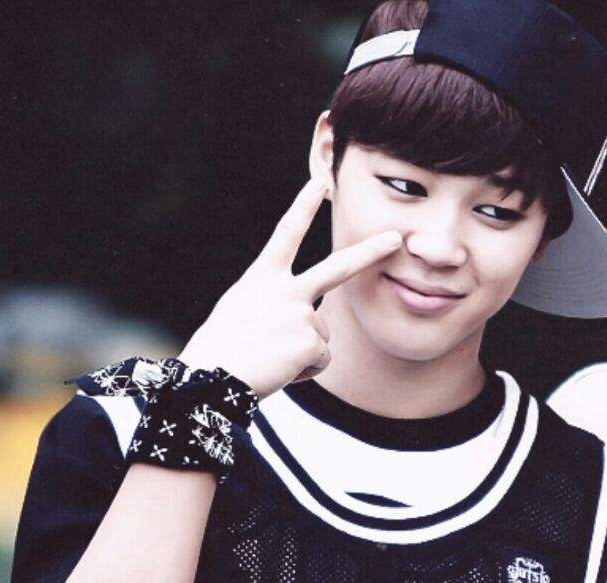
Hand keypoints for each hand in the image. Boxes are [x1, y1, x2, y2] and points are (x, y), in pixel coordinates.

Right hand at [179, 177, 401, 398]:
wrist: (210, 377)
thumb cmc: (219, 350)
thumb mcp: (240, 312)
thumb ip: (272, 305)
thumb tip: (305, 324)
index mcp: (262, 278)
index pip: (286, 234)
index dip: (303, 206)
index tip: (318, 182)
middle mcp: (285, 289)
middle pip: (338, 267)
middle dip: (370, 251)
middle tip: (395, 239)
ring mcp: (301, 314)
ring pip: (321, 336)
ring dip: (301, 354)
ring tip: (269, 359)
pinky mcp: (310, 341)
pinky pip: (322, 360)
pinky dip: (303, 372)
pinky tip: (278, 371)